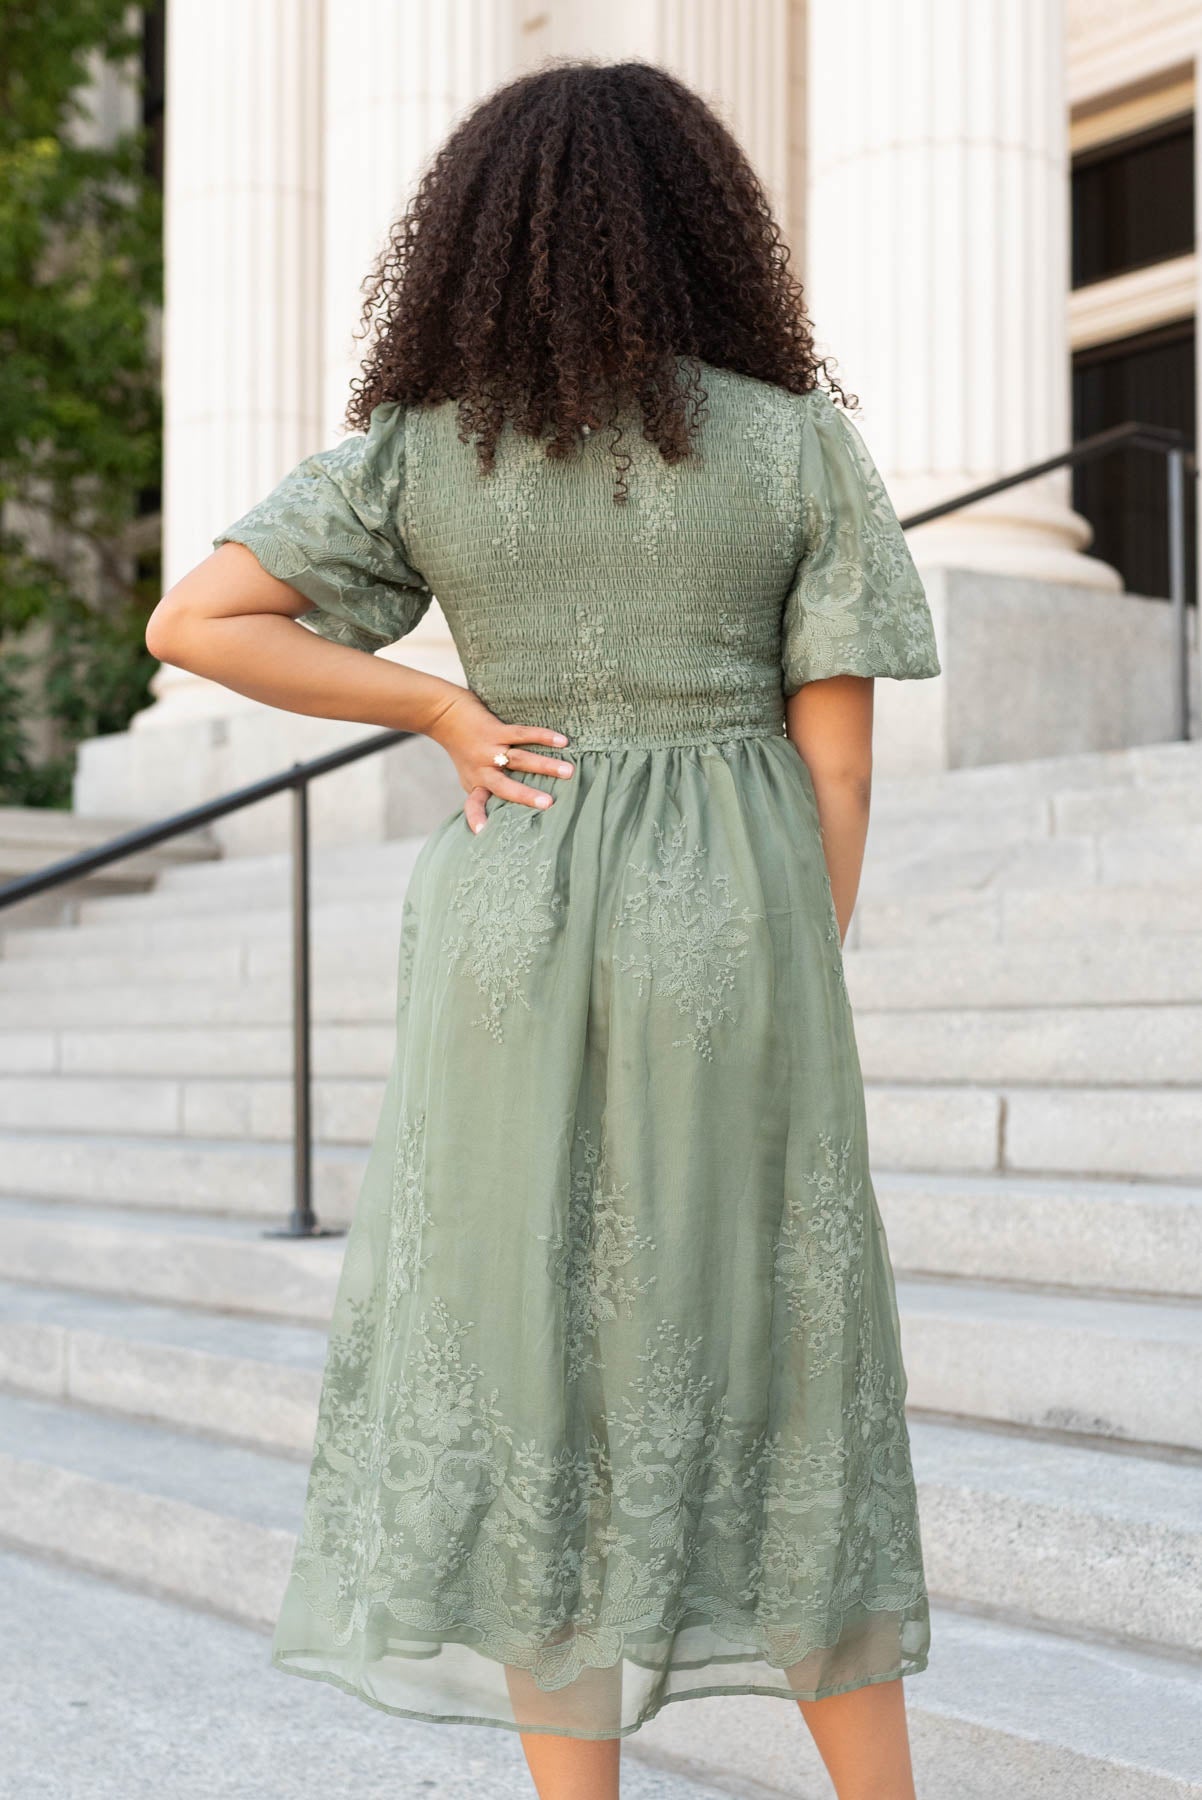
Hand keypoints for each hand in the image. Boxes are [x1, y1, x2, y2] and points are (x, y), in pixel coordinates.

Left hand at [423, 689, 573, 833]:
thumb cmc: (463, 748)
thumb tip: (506, 811)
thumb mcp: (470, 774)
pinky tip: (562, 741)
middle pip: (506, 786)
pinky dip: (543, 736)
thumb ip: (487, 789)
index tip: (482, 831)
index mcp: (476, 783)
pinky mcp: (496, 730)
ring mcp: (490, 749)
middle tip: (549, 803)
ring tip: (568, 771)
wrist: (446, 715)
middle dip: (527, 795)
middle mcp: (483, 769)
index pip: (474, 804)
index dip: (476, 817)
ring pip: (520, 759)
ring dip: (545, 765)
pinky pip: (522, 734)